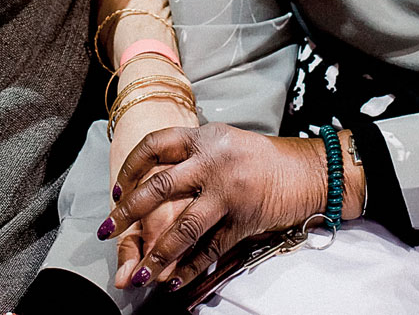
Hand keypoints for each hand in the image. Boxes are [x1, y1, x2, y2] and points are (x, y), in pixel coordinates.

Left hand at [101, 124, 329, 291]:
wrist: (311, 172)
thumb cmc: (264, 158)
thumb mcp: (226, 143)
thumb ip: (194, 156)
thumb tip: (153, 182)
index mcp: (205, 138)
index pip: (154, 145)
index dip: (130, 168)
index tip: (118, 191)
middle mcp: (213, 162)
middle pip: (159, 188)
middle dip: (128, 214)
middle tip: (108, 231)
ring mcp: (228, 193)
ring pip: (182, 228)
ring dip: (157, 254)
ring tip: (141, 274)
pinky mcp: (243, 221)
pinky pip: (210, 249)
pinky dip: (190, 268)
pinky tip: (174, 281)